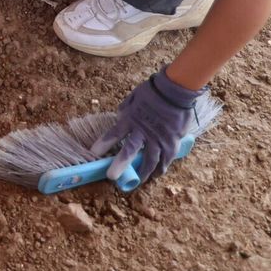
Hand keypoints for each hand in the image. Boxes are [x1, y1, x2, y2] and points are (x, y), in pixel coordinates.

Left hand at [91, 70, 205, 185]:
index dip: (104, 144)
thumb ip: (126, 108)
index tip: (94, 153)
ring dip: (143, 172)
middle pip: (130, 151)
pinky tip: (157, 173)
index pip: (114, 133)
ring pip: (150, 160)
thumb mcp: (134, 97)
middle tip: (112, 176)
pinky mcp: (172, 142)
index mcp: (131, 119)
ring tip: (138, 180)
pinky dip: (161, 167)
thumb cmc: (153, 91)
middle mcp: (143, 131)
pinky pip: (166, 158)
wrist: (175, 90)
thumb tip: (119, 116)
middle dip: (120, 164)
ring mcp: (159, 138)